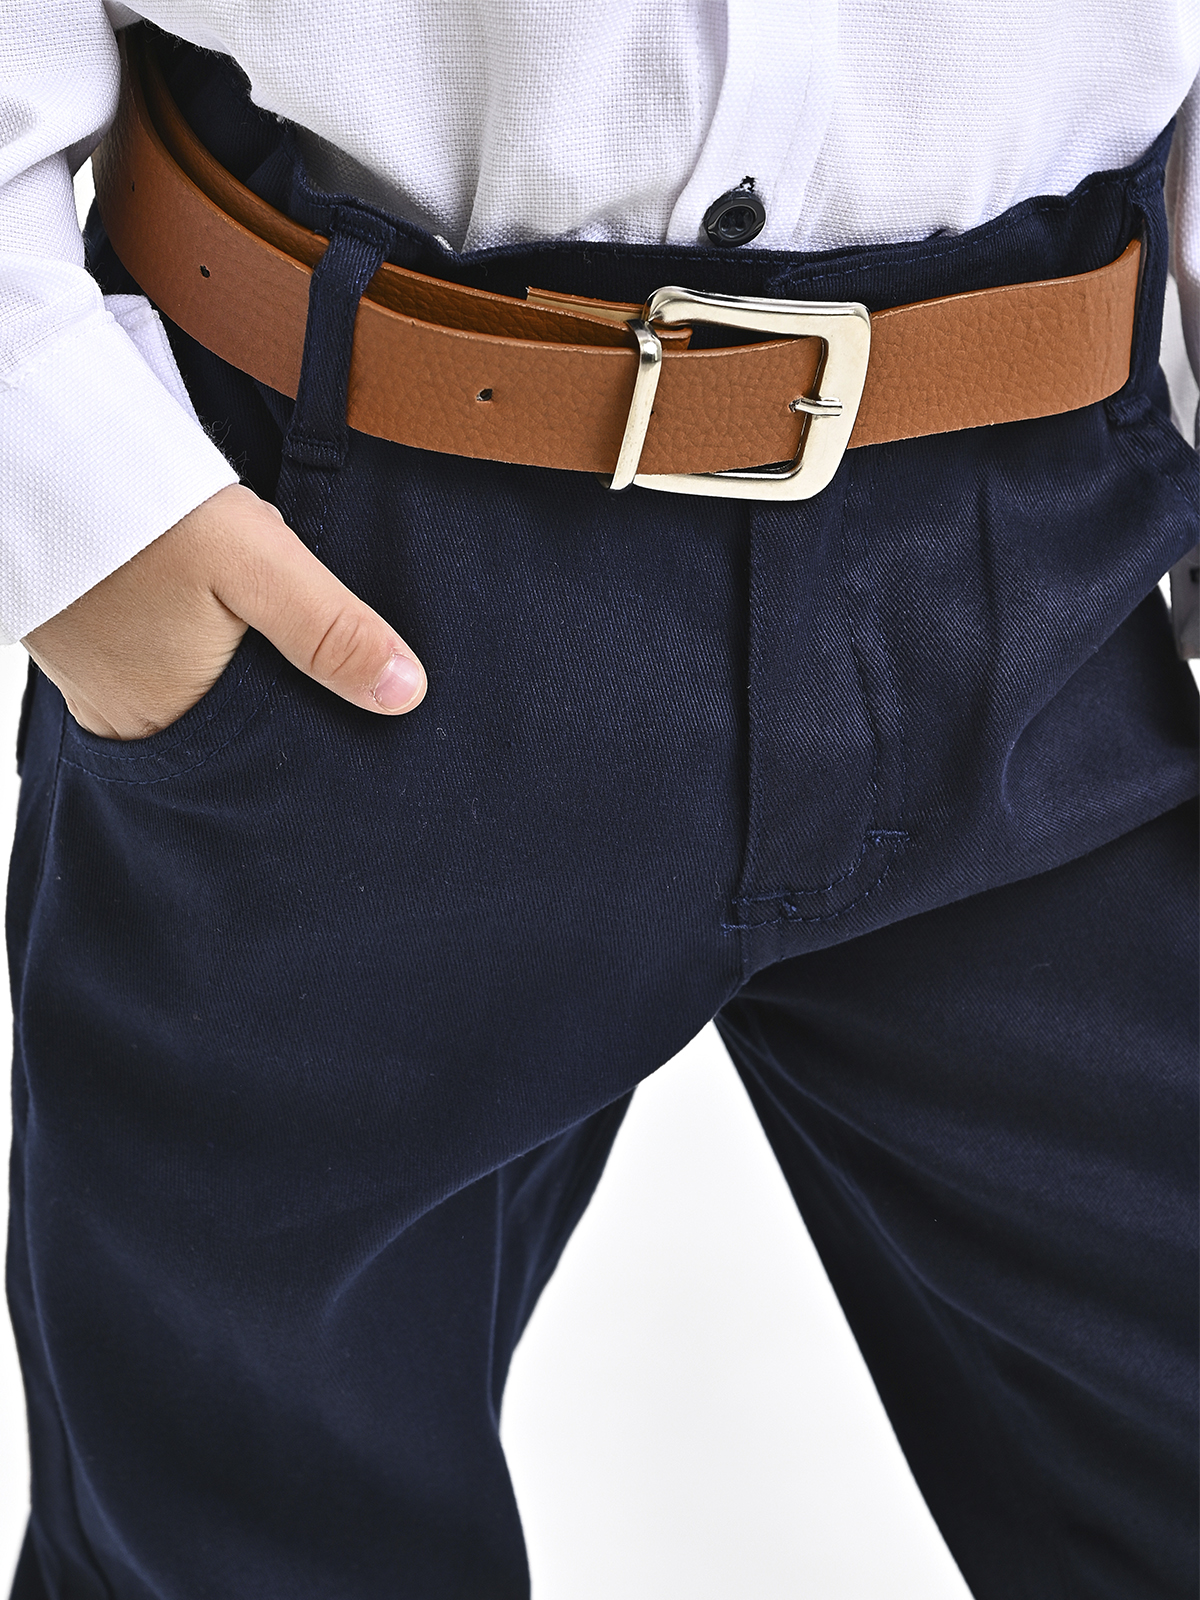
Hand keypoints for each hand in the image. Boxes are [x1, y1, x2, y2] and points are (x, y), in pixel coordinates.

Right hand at [23, 484, 425, 739]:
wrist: (39, 451)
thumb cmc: (147, 512)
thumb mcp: (259, 564)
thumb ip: (331, 631)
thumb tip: (407, 694)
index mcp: (173, 728)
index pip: (267, 755)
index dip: (316, 726)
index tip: (356, 695)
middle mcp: (129, 725)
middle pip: (234, 726)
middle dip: (280, 688)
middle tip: (305, 638)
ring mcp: (99, 688)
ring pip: (202, 691)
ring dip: (238, 659)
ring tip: (265, 617)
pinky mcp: (85, 647)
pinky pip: (161, 660)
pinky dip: (195, 638)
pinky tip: (211, 601)